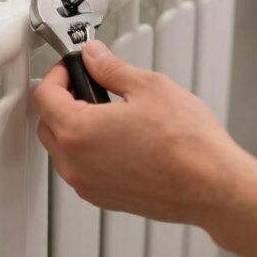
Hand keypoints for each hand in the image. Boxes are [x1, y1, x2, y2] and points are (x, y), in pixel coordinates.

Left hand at [31, 40, 251, 226]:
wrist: (212, 186)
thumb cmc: (187, 144)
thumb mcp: (148, 87)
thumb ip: (111, 68)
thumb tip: (94, 57)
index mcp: (78, 132)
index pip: (44, 96)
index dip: (57, 75)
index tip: (73, 68)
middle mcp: (76, 165)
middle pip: (47, 124)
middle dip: (61, 101)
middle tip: (88, 84)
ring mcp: (89, 186)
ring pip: (63, 150)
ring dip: (74, 127)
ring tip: (107, 110)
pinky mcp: (105, 199)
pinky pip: (82, 170)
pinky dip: (89, 151)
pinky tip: (118, 138)